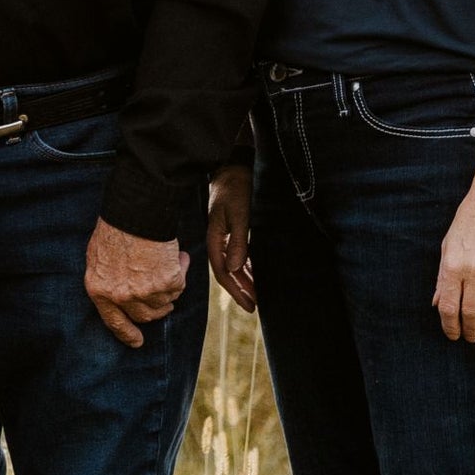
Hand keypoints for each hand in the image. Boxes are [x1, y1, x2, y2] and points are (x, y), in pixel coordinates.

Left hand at [83, 220, 188, 347]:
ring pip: (165, 301)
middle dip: (157, 308)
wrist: (136, 211)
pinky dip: (181, 270)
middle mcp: (120, 296)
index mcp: (99, 290)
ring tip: (171, 262)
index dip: (127, 334)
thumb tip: (121, 295)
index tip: (137, 342)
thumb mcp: (98, 257)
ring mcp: (144, 292)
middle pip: (145, 315)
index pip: (114, 322)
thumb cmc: (116, 227)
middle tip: (165, 296)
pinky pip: (179, 286)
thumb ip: (108, 280)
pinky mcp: (166, 283)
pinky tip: (178, 256)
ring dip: (170, 285)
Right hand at [207, 166, 255, 313]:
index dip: (236, 291)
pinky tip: (257, 274)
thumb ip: (238, 241)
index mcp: (215, 238)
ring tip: (258, 295)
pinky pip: (240, 255)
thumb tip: (234, 268)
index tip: (250, 305)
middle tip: (255, 307)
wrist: (233, 167)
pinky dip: (248, 267)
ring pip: (234, 266)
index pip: (223, 272)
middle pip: (228, 273)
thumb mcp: (239, 214)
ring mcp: (225, 236)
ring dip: (245, 281)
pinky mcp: (234, 230)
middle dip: (241, 290)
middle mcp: (218, 241)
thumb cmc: (235, 188)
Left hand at [432, 167, 474, 340]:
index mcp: (453, 266)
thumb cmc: (468, 222)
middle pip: (471, 312)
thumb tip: (438, 303)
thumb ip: (443, 277)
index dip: (450, 326)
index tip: (453, 335)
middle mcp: (474, 271)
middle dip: (470, 331)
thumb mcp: (448, 247)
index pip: (449, 307)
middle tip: (471, 338)